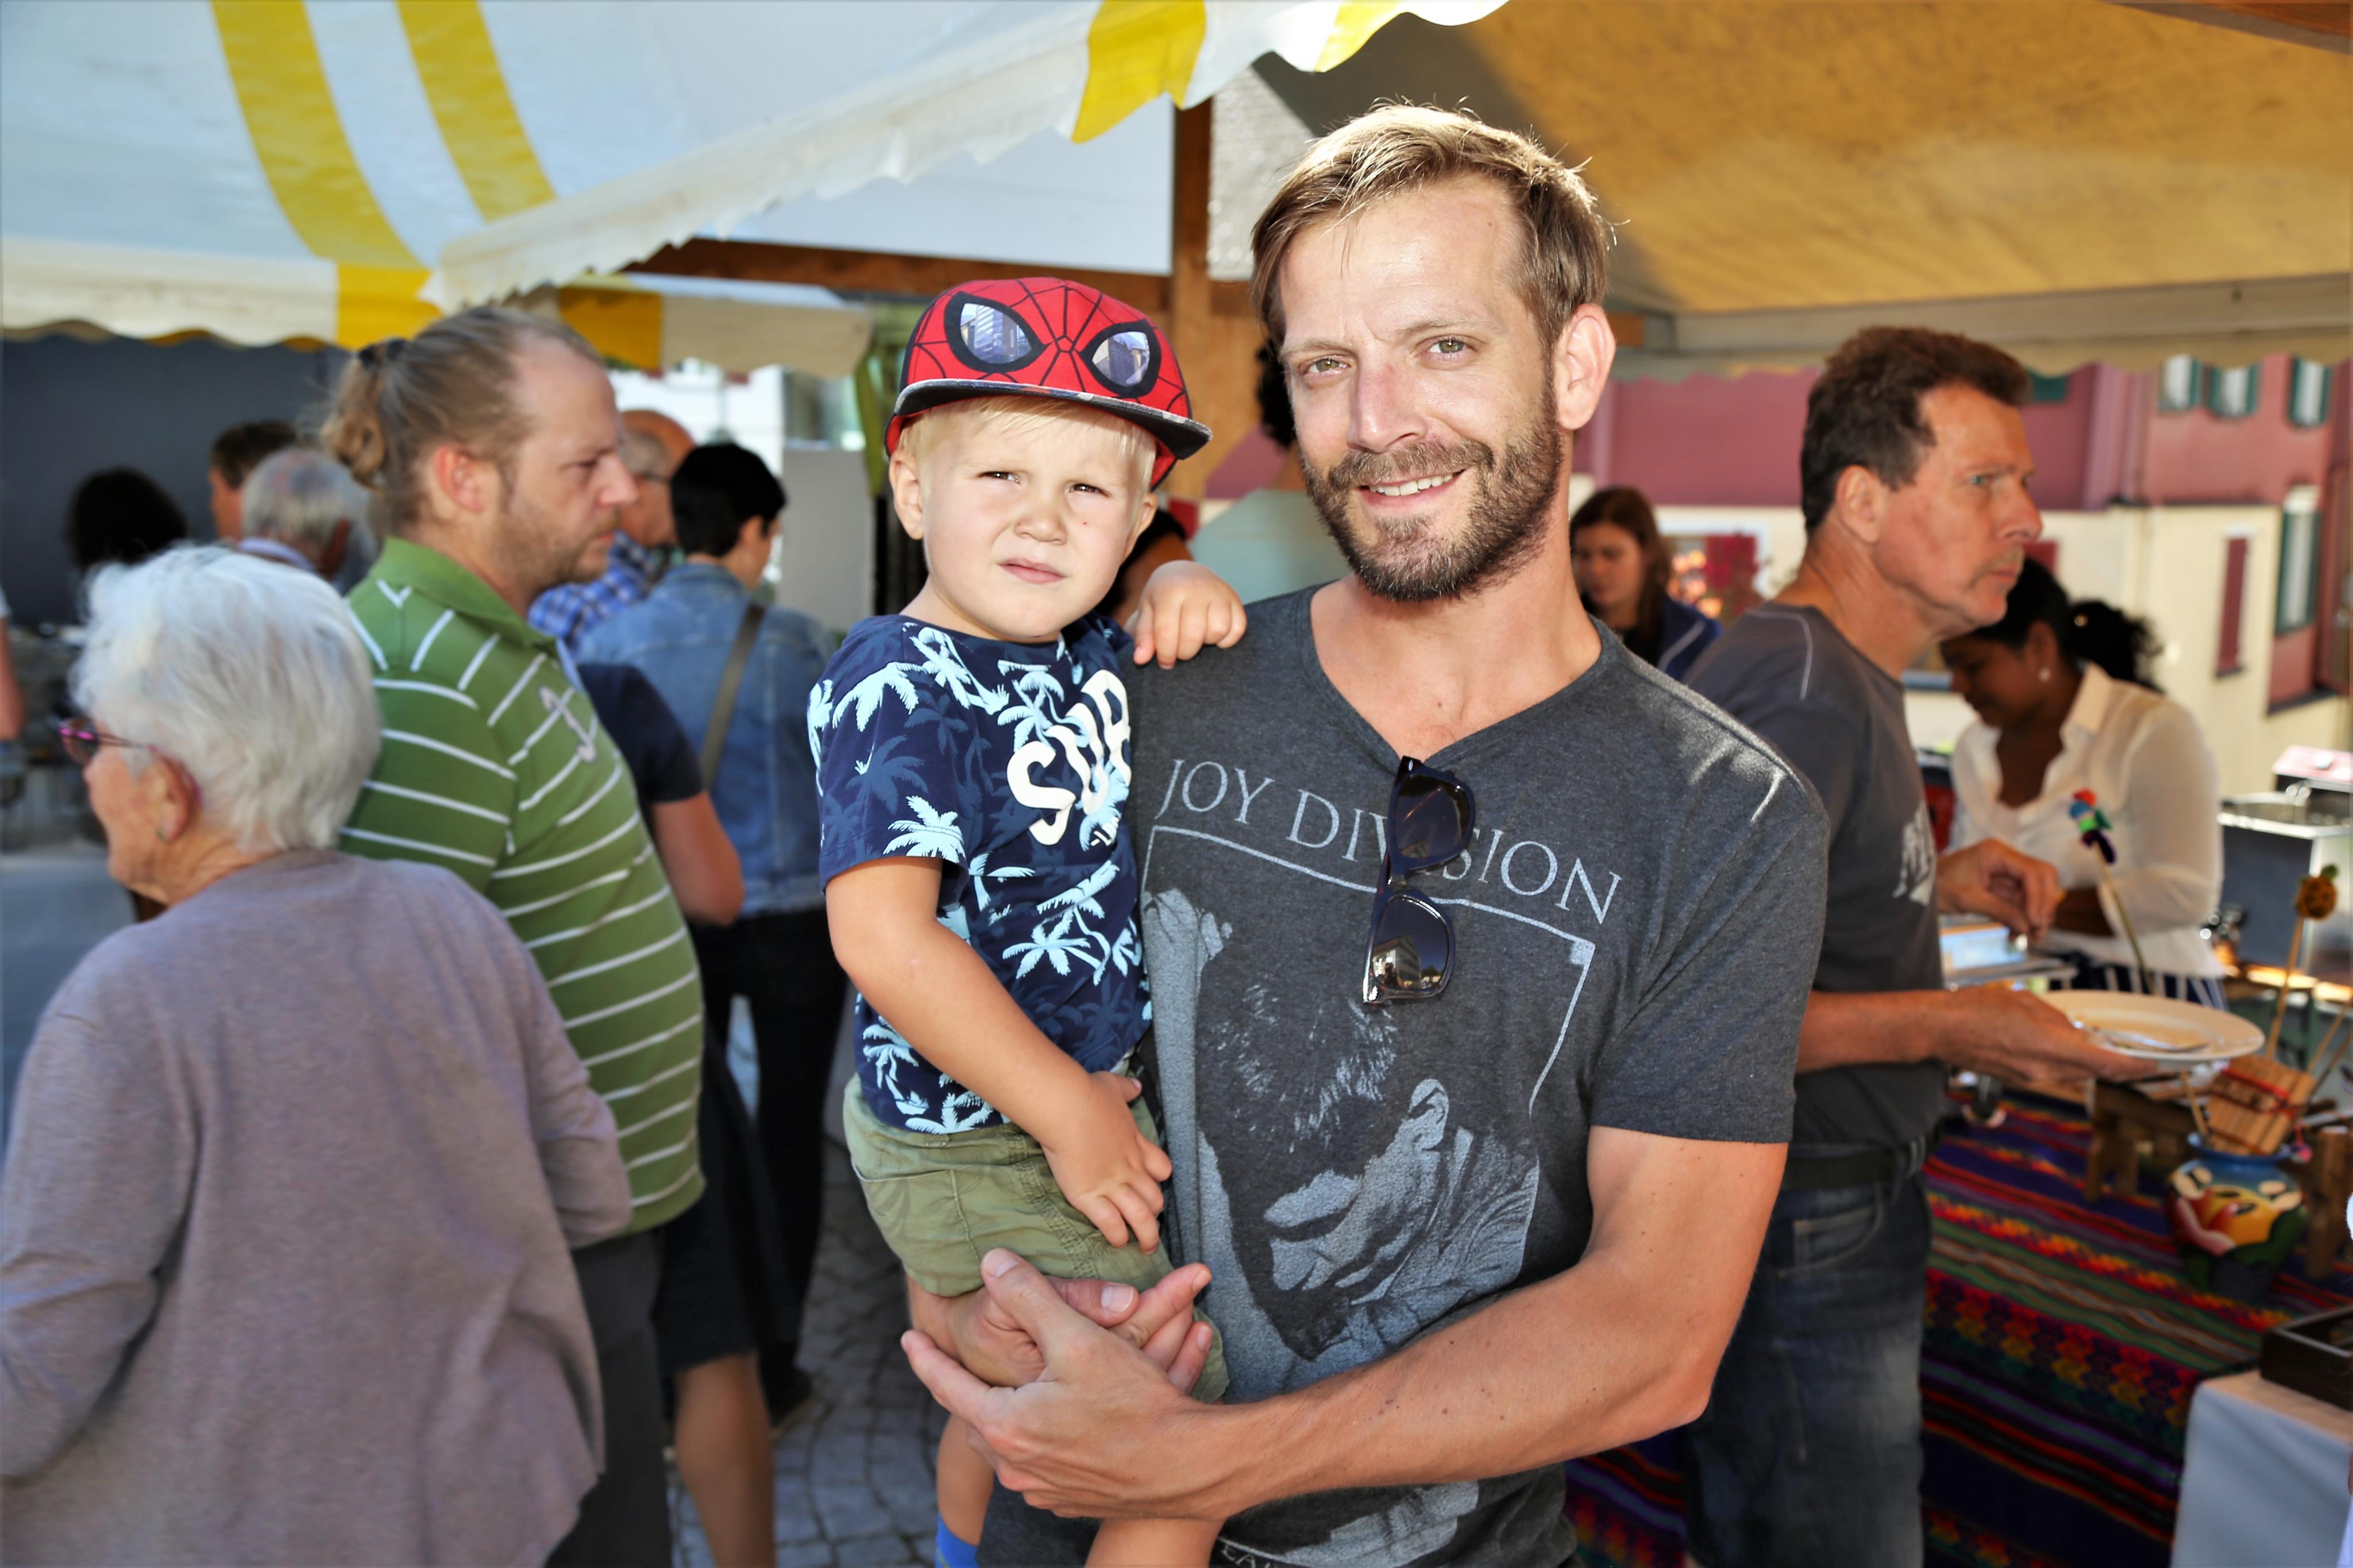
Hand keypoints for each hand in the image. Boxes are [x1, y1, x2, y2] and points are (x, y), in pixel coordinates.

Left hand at [904, 1250, 1227, 1520]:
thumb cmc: (1134, 1405)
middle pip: (981, 1417)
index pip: (947, 1385)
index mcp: (1005, 1426)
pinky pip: (1048, 1461)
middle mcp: (1015, 1466)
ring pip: (1016, 1440)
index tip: (909, 1338)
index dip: (926, 1358)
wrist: (1189, 1468)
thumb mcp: (1077, 1338)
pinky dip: (1051, 1435)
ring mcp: (1043, 1489)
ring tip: (1020, 1389)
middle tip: (967, 1367)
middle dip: (976, 1389)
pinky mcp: (1073, 1499)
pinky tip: (1065, 1420)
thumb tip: (991, 1263)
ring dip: (1019, 1411)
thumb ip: (1029, 1296)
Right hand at [1038, 1072, 1172, 1251]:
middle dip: (1155, 1212)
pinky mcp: (1089, 1197)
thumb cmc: (1087, 1094)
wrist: (1067, 1108)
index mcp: (1136, 1144)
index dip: (1159, 1179)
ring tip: (1147, 1247)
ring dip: (1147, 1235)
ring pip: (1141, 1217)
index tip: (1153, 1182)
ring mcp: (1112, 1184)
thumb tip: (1137, 1085)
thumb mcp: (1114, 1086)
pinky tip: (1119, 1242)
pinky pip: (1112, 1224)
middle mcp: (1129, 1168)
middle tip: (1149, 1220)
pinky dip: (1118, 1236)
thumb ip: (1127, 1089)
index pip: (1161, 1168)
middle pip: (1154, 1197)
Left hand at [1129, 561, 1245, 668]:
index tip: (1165, 662)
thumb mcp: (1147, 612)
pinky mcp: (1235, 599)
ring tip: (1196, 639)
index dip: (1165, 654)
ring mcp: (1219, 592)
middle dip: (1184, 652)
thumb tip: (1140, 659)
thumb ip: (1143, 636)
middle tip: (1180, 651)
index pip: (1166, 632)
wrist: (1186, 574)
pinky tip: (1212, 636)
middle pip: (1193, 635)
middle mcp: (1196, 588)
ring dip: (1206, 643)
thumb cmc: (1163, 598)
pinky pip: (1237, 629)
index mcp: (1169, 590)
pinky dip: (1227, 639)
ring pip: (1218, 631)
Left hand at [1939, 838, 2059, 941]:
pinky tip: (2015, 936)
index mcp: (1996, 853)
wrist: (1921, 886)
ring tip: (2030, 939)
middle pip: (2041, 879)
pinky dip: (2022, 920)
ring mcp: (2006, 874)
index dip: (2039, 897)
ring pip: (2034, 894)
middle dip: (2043, 906)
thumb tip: (2027, 927)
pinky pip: (2021, 904)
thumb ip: (1999, 911)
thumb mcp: (1967, 899)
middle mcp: (2006, 860)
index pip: (2031, 871)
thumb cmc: (1938, 885)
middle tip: (2038, 931)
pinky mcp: (2003, 889)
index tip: (2035, 921)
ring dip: (2034, 916)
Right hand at [1942, 987, 2149, 1082]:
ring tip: (2080, 1040)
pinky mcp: (2019, 1080)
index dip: (2136, 1067)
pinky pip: (2052, 1073)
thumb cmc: (1978, 1008)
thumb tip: (2076, 1034)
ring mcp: (2030, 1078)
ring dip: (2084, 1060)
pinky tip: (2050, 1044)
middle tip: (2126, 1050)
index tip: (2157, 1065)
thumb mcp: (2026, 1002)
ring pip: (2073, 1072)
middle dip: (2111, 1062)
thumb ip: (2058, 1020)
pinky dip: (2062, 1061)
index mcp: (2050, 1047)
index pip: (2106, 1064)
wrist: (1941, 1030)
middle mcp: (2044, 1070)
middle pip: (2092, 1071)